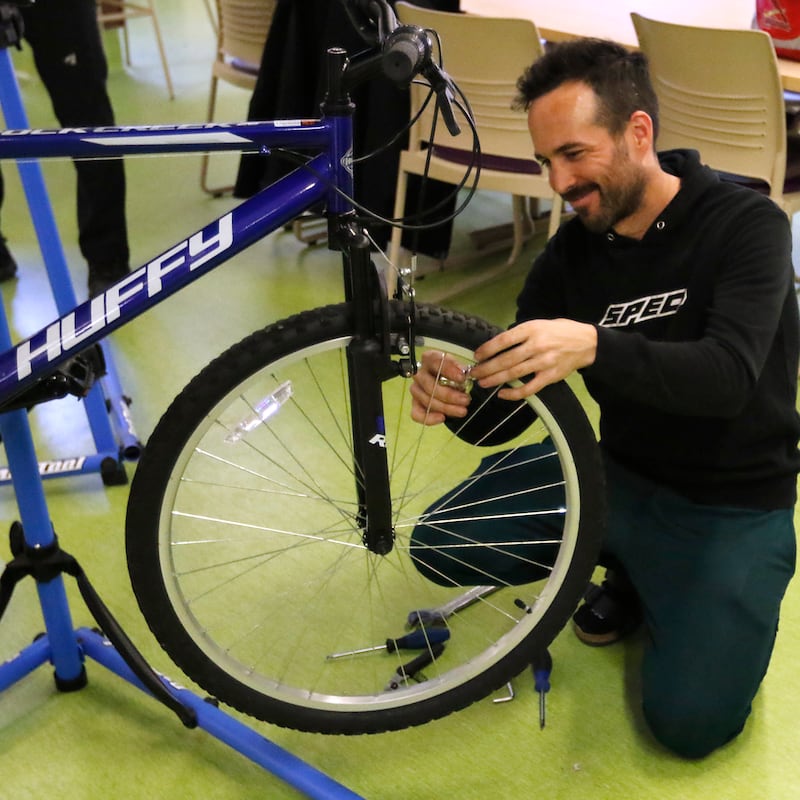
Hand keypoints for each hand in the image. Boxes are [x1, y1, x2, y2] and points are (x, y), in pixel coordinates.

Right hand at [409, 350, 472, 424]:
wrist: (451, 383)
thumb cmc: (454, 374)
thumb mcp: (459, 366)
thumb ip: (460, 369)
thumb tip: (462, 374)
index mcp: (429, 359)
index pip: (435, 362)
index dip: (449, 370)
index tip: (462, 378)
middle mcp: (420, 373)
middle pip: (430, 385)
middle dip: (449, 395)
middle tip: (466, 400)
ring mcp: (416, 389)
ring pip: (426, 400)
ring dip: (446, 408)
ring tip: (462, 410)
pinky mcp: (415, 404)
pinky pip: (417, 414)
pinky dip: (429, 418)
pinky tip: (442, 418)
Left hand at [470, 319, 596, 398]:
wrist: (587, 343)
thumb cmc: (560, 331)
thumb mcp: (540, 324)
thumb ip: (521, 333)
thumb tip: (499, 344)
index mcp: (532, 329)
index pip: (504, 340)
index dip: (488, 349)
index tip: (476, 356)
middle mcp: (537, 345)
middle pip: (506, 359)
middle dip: (487, 368)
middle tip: (474, 374)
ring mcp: (544, 362)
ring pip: (514, 373)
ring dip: (495, 380)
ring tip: (482, 383)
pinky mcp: (550, 376)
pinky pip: (529, 388)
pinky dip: (514, 393)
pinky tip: (503, 394)